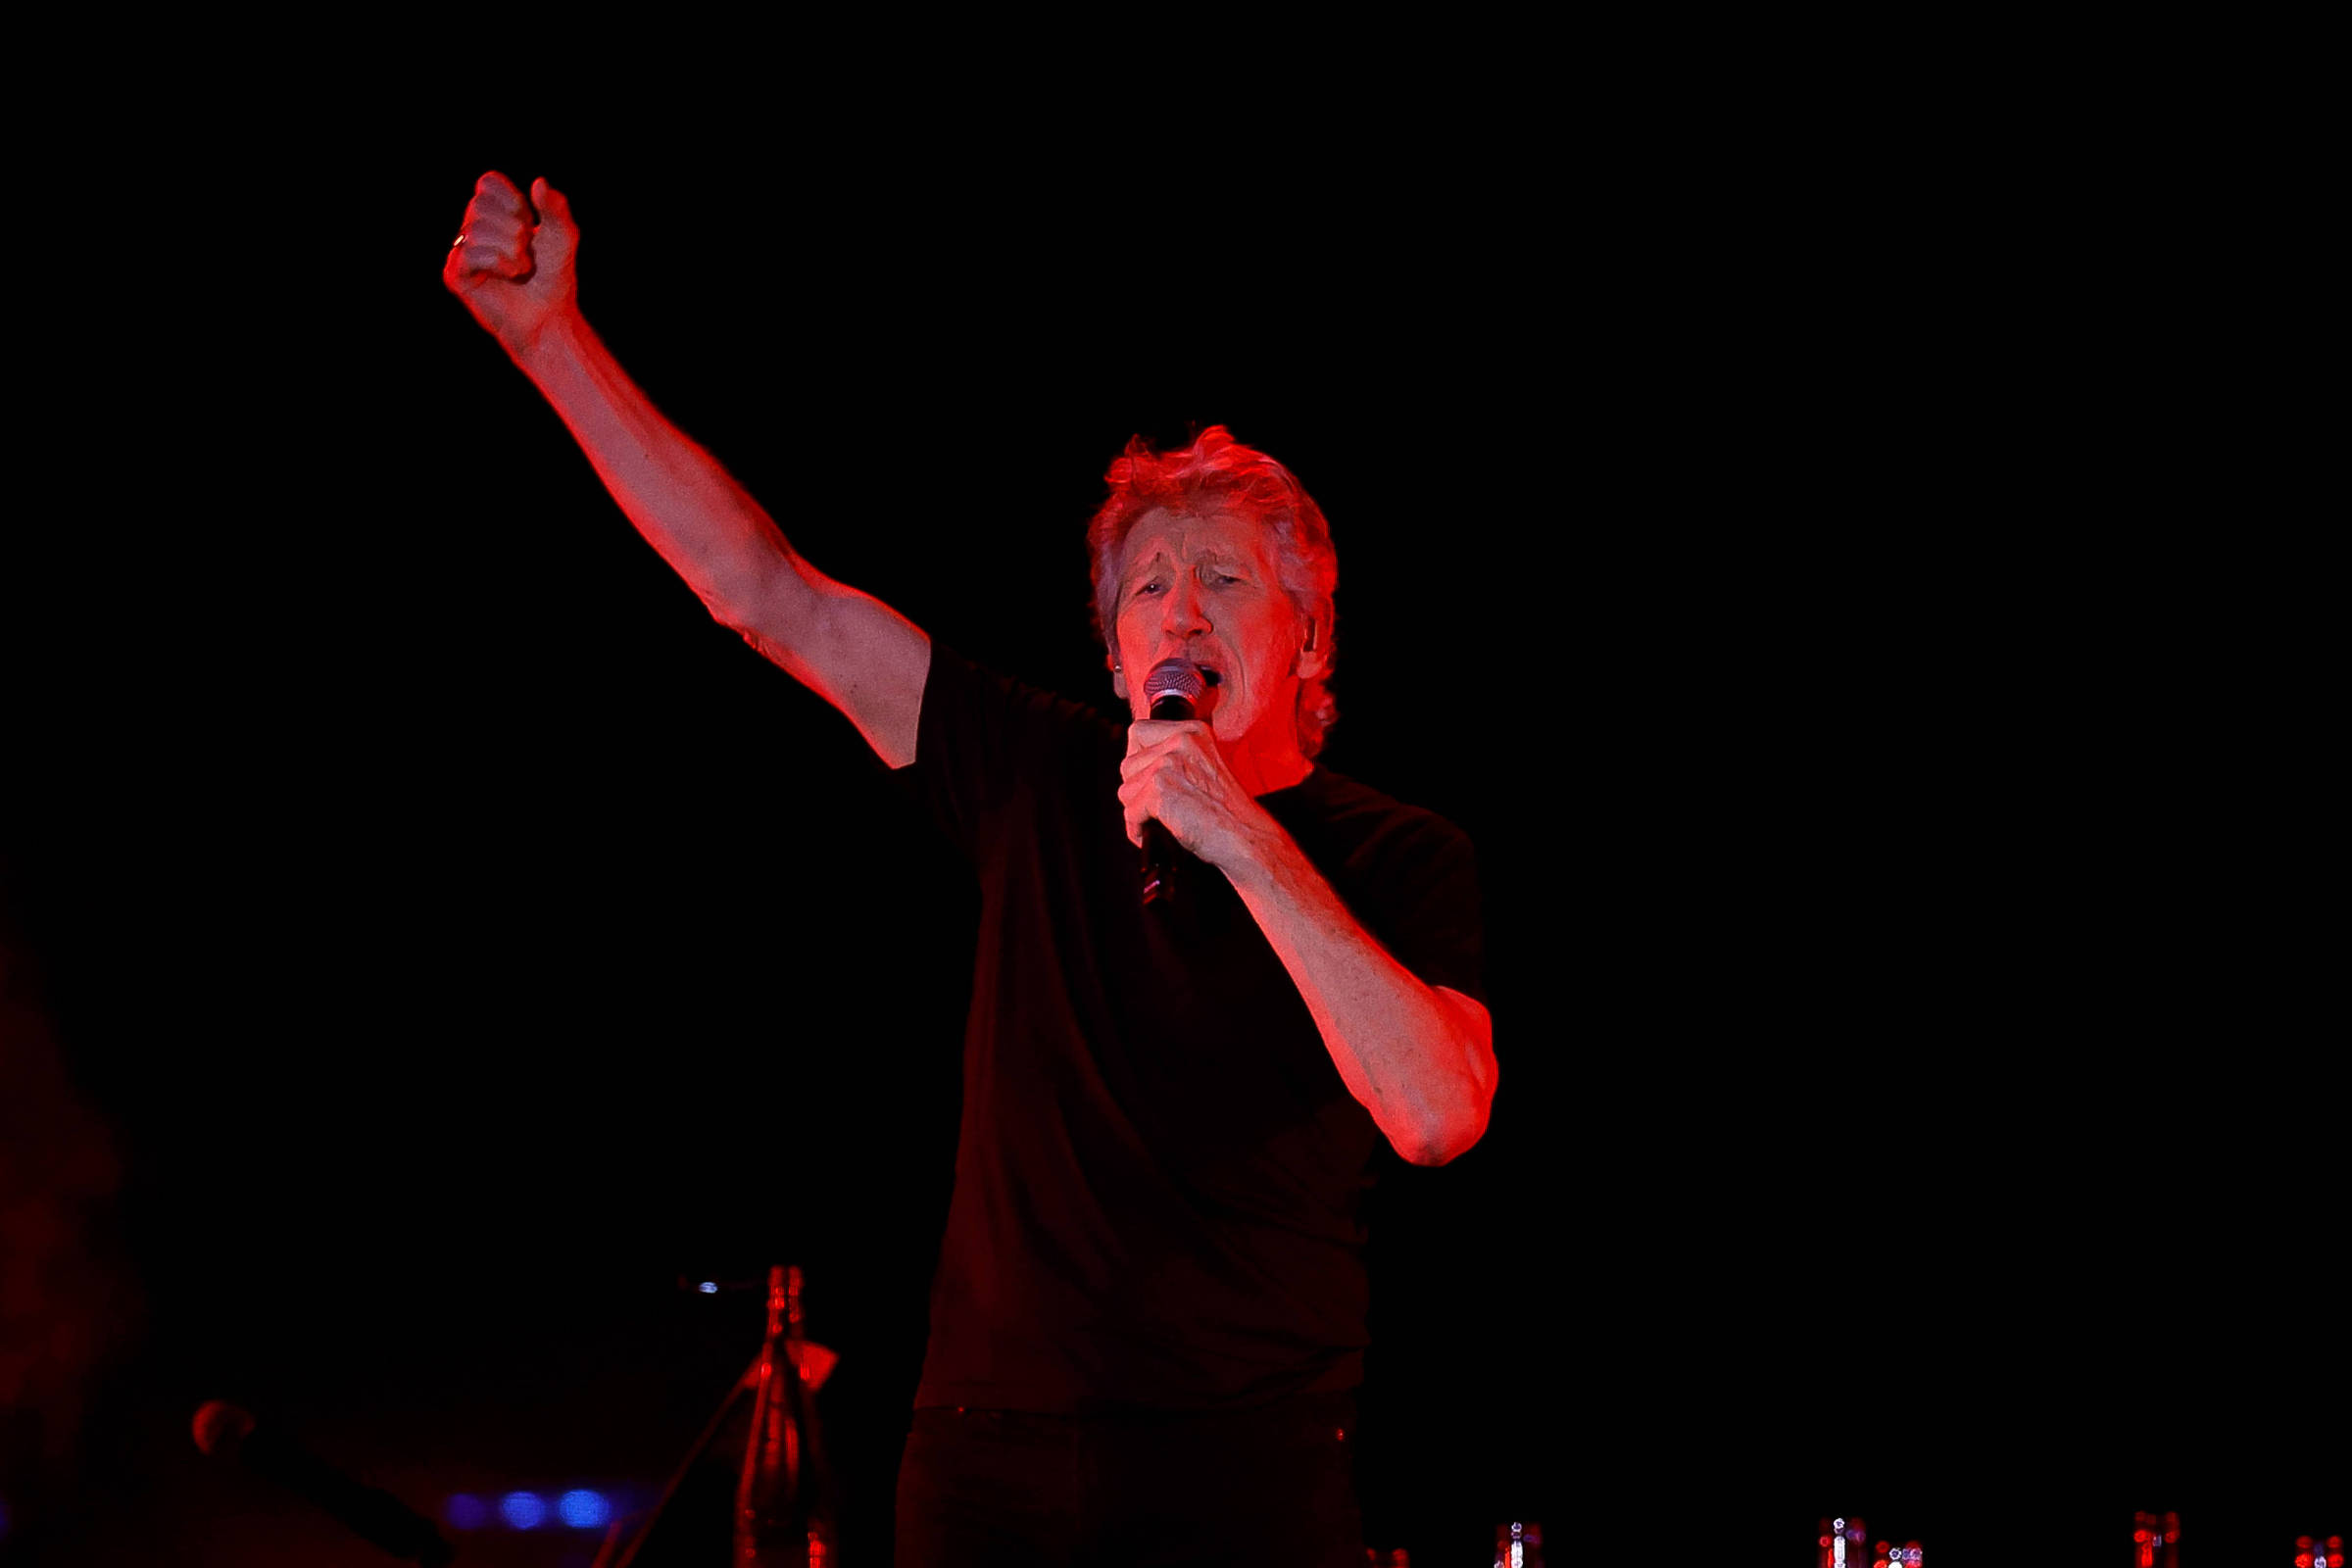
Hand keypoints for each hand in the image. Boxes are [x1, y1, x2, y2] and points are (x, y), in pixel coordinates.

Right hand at [442, 172, 578, 357]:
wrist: (549, 316)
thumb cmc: (554, 277)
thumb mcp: (563, 236)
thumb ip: (555, 207)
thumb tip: (538, 182)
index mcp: (495, 215)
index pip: (487, 183)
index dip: (510, 198)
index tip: (528, 220)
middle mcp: (474, 230)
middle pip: (479, 204)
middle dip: (513, 227)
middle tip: (526, 251)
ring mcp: (462, 252)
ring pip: (475, 229)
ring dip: (509, 249)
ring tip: (521, 268)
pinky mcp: (455, 274)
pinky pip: (470, 253)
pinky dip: (498, 262)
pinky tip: (510, 275)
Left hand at [1118, 719, 1276, 874]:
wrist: (1247, 836)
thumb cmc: (1228, 810)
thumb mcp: (1203, 765)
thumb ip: (1173, 757)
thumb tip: (1133, 767)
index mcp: (1193, 731)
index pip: (1138, 732)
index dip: (1136, 760)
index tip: (1145, 779)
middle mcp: (1181, 741)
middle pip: (1127, 764)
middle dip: (1136, 790)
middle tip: (1157, 807)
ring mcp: (1170, 763)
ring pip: (1125, 790)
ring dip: (1137, 811)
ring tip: (1161, 821)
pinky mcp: (1161, 790)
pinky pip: (1130, 813)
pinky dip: (1138, 829)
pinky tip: (1158, 833)